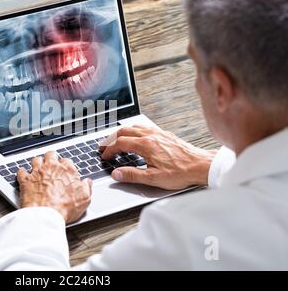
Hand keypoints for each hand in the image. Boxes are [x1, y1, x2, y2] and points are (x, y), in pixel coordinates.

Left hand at [17, 151, 91, 223]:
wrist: (45, 215)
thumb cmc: (64, 207)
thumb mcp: (84, 200)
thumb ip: (87, 188)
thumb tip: (88, 183)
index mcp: (67, 170)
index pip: (67, 161)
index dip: (65, 165)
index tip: (65, 170)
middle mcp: (51, 167)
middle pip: (50, 155)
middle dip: (51, 157)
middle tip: (51, 162)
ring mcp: (37, 172)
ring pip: (36, 159)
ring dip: (37, 163)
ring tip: (38, 167)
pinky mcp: (25, 180)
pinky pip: (21, 171)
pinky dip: (22, 172)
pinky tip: (23, 175)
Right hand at [100, 125, 215, 189]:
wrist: (201, 166)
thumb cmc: (181, 172)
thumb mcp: (153, 178)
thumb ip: (132, 175)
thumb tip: (116, 174)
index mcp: (145, 145)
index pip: (120, 143)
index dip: (109, 150)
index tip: (105, 156)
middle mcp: (151, 136)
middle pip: (124, 131)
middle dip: (112, 139)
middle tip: (105, 147)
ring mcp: (158, 133)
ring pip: (134, 127)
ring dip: (122, 133)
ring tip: (117, 141)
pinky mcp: (165, 134)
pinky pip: (145, 127)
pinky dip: (134, 130)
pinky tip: (136, 137)